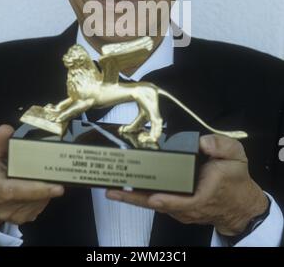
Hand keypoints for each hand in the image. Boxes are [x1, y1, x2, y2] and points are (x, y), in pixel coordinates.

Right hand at [0, 125, 63, 227]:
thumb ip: (1, 141)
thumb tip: (7, 130)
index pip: (13, 190)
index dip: (35, 190)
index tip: (58, 187)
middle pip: (27, 201)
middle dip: (47, 190)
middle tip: (62, 178)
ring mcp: (5, 212)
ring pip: (32, 208)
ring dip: (45, 195)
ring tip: (50, 180)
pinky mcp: (13, 217)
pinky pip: (32, 212)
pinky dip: (41, 201)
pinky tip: (43, 190)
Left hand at [106, 134, 268, 235]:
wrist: (239, 204)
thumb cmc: (236, 181)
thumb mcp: (236, 157)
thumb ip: (221, 146)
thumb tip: (202, 142)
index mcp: (202, 195)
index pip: (182, 201)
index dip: (167, 199)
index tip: (152, 196)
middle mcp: (187, 206)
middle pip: (158, 203)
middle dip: (135, 197)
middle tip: (114, 190)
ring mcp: (180, 209)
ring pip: (153, 204)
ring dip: (133, 198)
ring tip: (113, 189)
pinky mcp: (176, 207)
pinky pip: (155, 202)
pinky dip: (140, 197)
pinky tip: (124, 190)